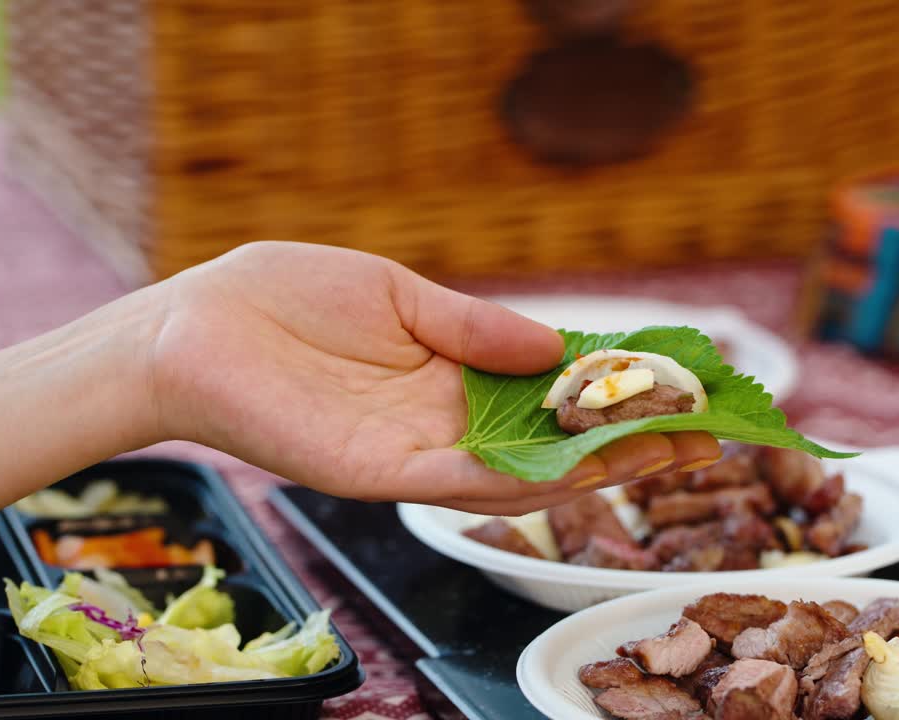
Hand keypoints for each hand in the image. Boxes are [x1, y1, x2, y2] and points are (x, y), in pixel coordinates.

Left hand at [147, 242, 721, 513]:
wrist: (193, 327)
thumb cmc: (285, 297)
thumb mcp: (397, 294)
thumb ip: (473, 325)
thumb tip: (556, 343)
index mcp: (450, 373)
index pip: (550, 391)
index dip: (614, 390)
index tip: (679, 383)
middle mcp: (444, 421)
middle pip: (552, 442)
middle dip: (629, 440)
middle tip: (705, 434)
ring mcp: (414, 452)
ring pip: (523, 472)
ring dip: (596, 468)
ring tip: (669, 453)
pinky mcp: (377, 471)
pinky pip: (460, 481)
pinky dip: (523, 479)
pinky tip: (582, 468)